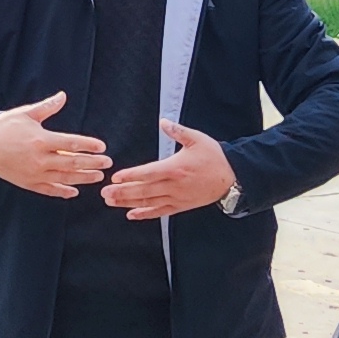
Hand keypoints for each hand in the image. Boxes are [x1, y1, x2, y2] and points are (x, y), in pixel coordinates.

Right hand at [0, 90, 110, 198]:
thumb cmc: (4, 127)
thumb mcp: (25, 113)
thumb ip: (47, 107)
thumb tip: (63, 95)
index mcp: (40, 139)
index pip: (71, 143)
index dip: (88, 145)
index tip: (102, 147)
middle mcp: (39, 159)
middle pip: (72, 163)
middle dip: (92, 163)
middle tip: (107, 163)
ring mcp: (34, 173)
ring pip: (64, 179)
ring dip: (83, 178)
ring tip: (98, 177)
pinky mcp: (27, 183)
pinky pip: (49, 190)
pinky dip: (62, 192)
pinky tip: (74, 191)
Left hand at [104, 117, 238, 218]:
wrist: (233, 178)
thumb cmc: (214, 156)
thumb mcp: (197, 139)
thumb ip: (178, 131)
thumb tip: (163, 121)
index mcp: (175, 168)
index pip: (148, 173)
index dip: (130, 176)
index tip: (115, 177)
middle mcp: (174, 185)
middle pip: (144, 190)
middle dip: (123, 192)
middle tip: (105, 193)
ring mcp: (177, 198)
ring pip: (149, 202)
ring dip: (129, 203)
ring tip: (111, 202)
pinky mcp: (181, 206)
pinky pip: (160, 212)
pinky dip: (145, 214)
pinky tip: (131, 215)